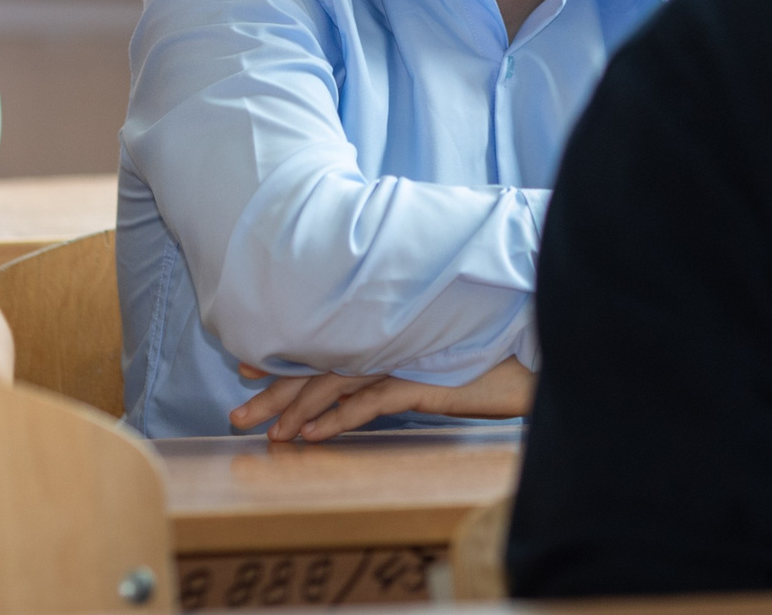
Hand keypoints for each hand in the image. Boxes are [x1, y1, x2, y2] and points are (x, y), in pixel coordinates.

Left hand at [231, 356, 534, 442]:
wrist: (533, 358)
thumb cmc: (487, 360)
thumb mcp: (433, 361)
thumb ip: (396, 365)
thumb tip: (359, 386)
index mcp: (385, 334)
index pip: (324, 345)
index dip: (284, 359)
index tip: (247, 368)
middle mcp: (387, 340)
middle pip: (319, 365)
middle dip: (275, 390)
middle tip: (237, 414)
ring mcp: (403, 356)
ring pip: (335, 382)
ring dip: (297, 408)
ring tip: (269, 434)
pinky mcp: (422, 379)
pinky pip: (370, 400)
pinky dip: (338, 418)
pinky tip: (312, 437)